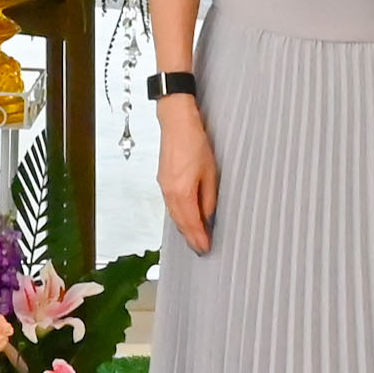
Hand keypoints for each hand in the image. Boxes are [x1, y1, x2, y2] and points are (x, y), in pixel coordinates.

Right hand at [157, 99, 217, 254]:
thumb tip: (207, 215)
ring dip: (184, 228)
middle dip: (190, 237)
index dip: (199, 238)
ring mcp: (164, 187)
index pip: (191, 223)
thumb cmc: (195, 142)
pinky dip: (178, 216)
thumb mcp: (210, 172)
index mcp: (182, 192)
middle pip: (180, 222)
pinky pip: (170, 205)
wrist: (177, 123)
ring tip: (194, 238)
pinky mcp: (163, 181)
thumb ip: (208, 197)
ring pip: (174, 215)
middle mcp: (169, 192)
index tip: (205, 249)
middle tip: (201, 249)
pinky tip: (185, 218)